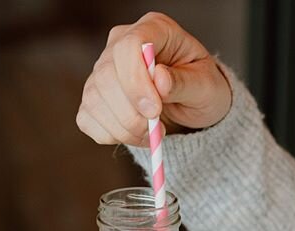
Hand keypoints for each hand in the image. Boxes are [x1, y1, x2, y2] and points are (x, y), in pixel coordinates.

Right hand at [76, 12, 231, 145]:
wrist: (193, 106)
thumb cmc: (202, 89)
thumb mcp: (206, 86)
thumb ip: (184, 82)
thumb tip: (159, 79)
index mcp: (154, 30)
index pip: (129, 46)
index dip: (136, 81)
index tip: (154, 111)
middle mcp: (122, 44)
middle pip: (106, 76)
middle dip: (130, 113)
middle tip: (156, 130)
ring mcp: (104, 70)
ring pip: (94, 100)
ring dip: (123, 129)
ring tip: (151, 134)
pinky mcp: (96, 97)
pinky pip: (88, 119)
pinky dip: (110, 135)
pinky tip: (134, 135)